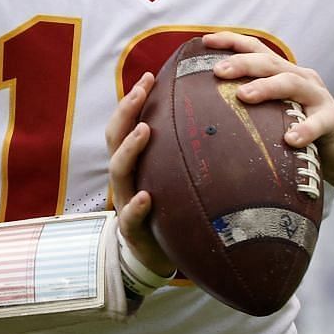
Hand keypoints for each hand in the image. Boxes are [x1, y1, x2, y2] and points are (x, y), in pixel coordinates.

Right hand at [106, 71, 176, 277]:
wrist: (158, 257)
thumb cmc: (170, 210)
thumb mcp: (175, 177)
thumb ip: (185, 153)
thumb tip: (218, 119)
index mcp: (134, 163)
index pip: (126, 124)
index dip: (133, 100)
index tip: (150, 76)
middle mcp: (125, 179)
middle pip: (115, 139)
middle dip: (126, 112)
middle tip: (141, 90)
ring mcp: (126, 203)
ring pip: (118, 171)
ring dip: (130, 148)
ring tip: (145, 130)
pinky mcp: (132, 231)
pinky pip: (131, 217)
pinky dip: (137, 206)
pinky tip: (148, 196)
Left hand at [200, 31, 333, 222]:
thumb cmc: (302, 135)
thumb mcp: (275, 116)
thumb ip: (250, 110)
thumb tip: (203, 116)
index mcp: (284, 74)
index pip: (257, 50)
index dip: (232, 41)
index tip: (204, 40)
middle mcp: (301, 79)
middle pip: (270, 62)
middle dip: (242, 62)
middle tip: (217, 71)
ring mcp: (318, 98)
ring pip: (291, 83)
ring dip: (266, 87)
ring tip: (243, 95)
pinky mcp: (333, 121)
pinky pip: (319, 123)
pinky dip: (304, 129)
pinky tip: (289, 139)